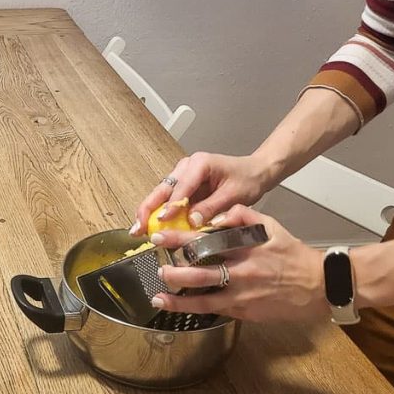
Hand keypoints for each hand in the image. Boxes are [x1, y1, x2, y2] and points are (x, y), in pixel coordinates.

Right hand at [131, 152, 272, 235]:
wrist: (255, 172)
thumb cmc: (247, 179)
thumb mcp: (234, 195)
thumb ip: (212, 207)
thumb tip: (192, 221)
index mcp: (199, 164)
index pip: (180, 187)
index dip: (170, 205)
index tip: (162, 220)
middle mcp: (186, 167)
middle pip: (162, 189)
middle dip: (147, 209)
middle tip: (138, 228)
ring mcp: (182, 176)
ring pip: (160, 194)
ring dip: (149, 212)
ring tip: (139, 230)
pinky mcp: (183, 187)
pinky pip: (167, 200)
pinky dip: (158, 213)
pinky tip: (150, 226)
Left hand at [149, 205, 327, 322]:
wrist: (321, 286)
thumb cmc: (295, 256)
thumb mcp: (273, 228)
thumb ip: (246, 216)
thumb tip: (222, 211)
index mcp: (247, 248)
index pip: (207, 241)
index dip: (180, 239)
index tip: (161, 237)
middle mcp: (242, 272)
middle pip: (200, 273)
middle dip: (174, 271)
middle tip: (156, 268)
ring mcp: (243, 295)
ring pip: (204, 299)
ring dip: (179, 298)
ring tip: (159, 296)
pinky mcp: (245, 312)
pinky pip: (216, 311)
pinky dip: (195, 309)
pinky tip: (178, 308)